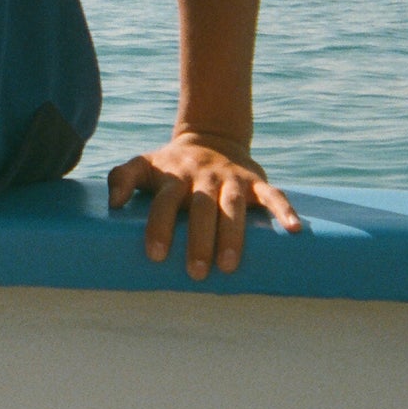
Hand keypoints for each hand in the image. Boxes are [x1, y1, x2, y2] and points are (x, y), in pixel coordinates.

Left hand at [107, 132, 299, 278]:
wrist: (212, 136)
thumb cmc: (172, 165)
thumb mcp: (144, 164)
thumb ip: (123, 177)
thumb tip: (112, 201)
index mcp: (174, 177)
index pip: (165, 201)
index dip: (159, 226)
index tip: (156, 255)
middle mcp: (203, 177)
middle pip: (201, 208)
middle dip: (198, 239)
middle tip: (196, 272)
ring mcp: (231, 178)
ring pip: (233, 206)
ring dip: (233, 234)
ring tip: (230, 265)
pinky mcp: (255, 181)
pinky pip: (273, 194)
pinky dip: (284, 209)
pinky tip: (294, 229)